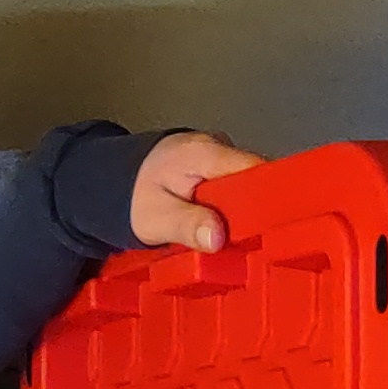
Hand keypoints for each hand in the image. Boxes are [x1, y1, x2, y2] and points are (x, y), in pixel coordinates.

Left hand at [128, 132, 265, 254]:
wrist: (116, 179)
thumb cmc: (133, 195)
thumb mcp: (155, 218)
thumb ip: (187, 226)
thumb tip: (216, 237)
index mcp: (203, 153)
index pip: (254, 168)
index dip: (268, 197)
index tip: (272, 226)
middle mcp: (217, 147)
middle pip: (256, 179)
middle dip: (254, 212)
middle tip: (244, 241)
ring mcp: (219, 156)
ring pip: (247, 186)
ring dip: (243, 213)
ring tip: (227, 234)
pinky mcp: (218, 168)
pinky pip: (237, 188)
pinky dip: (233, 209)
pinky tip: (220, 224)